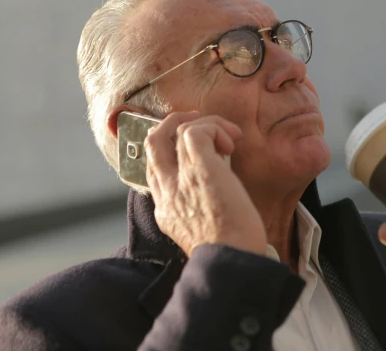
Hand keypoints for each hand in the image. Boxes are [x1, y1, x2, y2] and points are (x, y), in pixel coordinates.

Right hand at [144, 112, 266, 256]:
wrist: (232, 263)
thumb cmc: (231, 251)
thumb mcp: (204, 231)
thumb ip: (201, 210)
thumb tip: (222, 188)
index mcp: (165, 209)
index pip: (155, 168)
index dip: (172, 149)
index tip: (200, 146)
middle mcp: (166, 192)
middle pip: (152, 141)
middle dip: (175, 123)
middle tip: (203, 125)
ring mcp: (179, 179)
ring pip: (176, 130)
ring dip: (206, 124)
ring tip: (229, 137)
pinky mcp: (199, 169)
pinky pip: (195, 132)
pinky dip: (213, 127)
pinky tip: (231, 142)